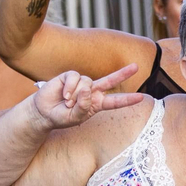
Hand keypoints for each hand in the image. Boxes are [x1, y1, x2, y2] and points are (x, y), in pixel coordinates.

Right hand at [30, 66, 145, 130]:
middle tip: (136, 67)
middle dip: (123, 74)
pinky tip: (63, 95)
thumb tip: (87, 88)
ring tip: (67, 103)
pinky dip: (69, 88)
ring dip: (75, 95)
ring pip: (87, 82)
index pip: (115, 102)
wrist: (44, 112)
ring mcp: (82, 83)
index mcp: (96, 104)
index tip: (141, 98)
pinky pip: (75, 77)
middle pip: (110, 80)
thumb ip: (84, 107)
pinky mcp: (70, 76)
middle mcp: (92, 91)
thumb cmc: (61, 117)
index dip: (127, 100)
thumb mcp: (75, 118)